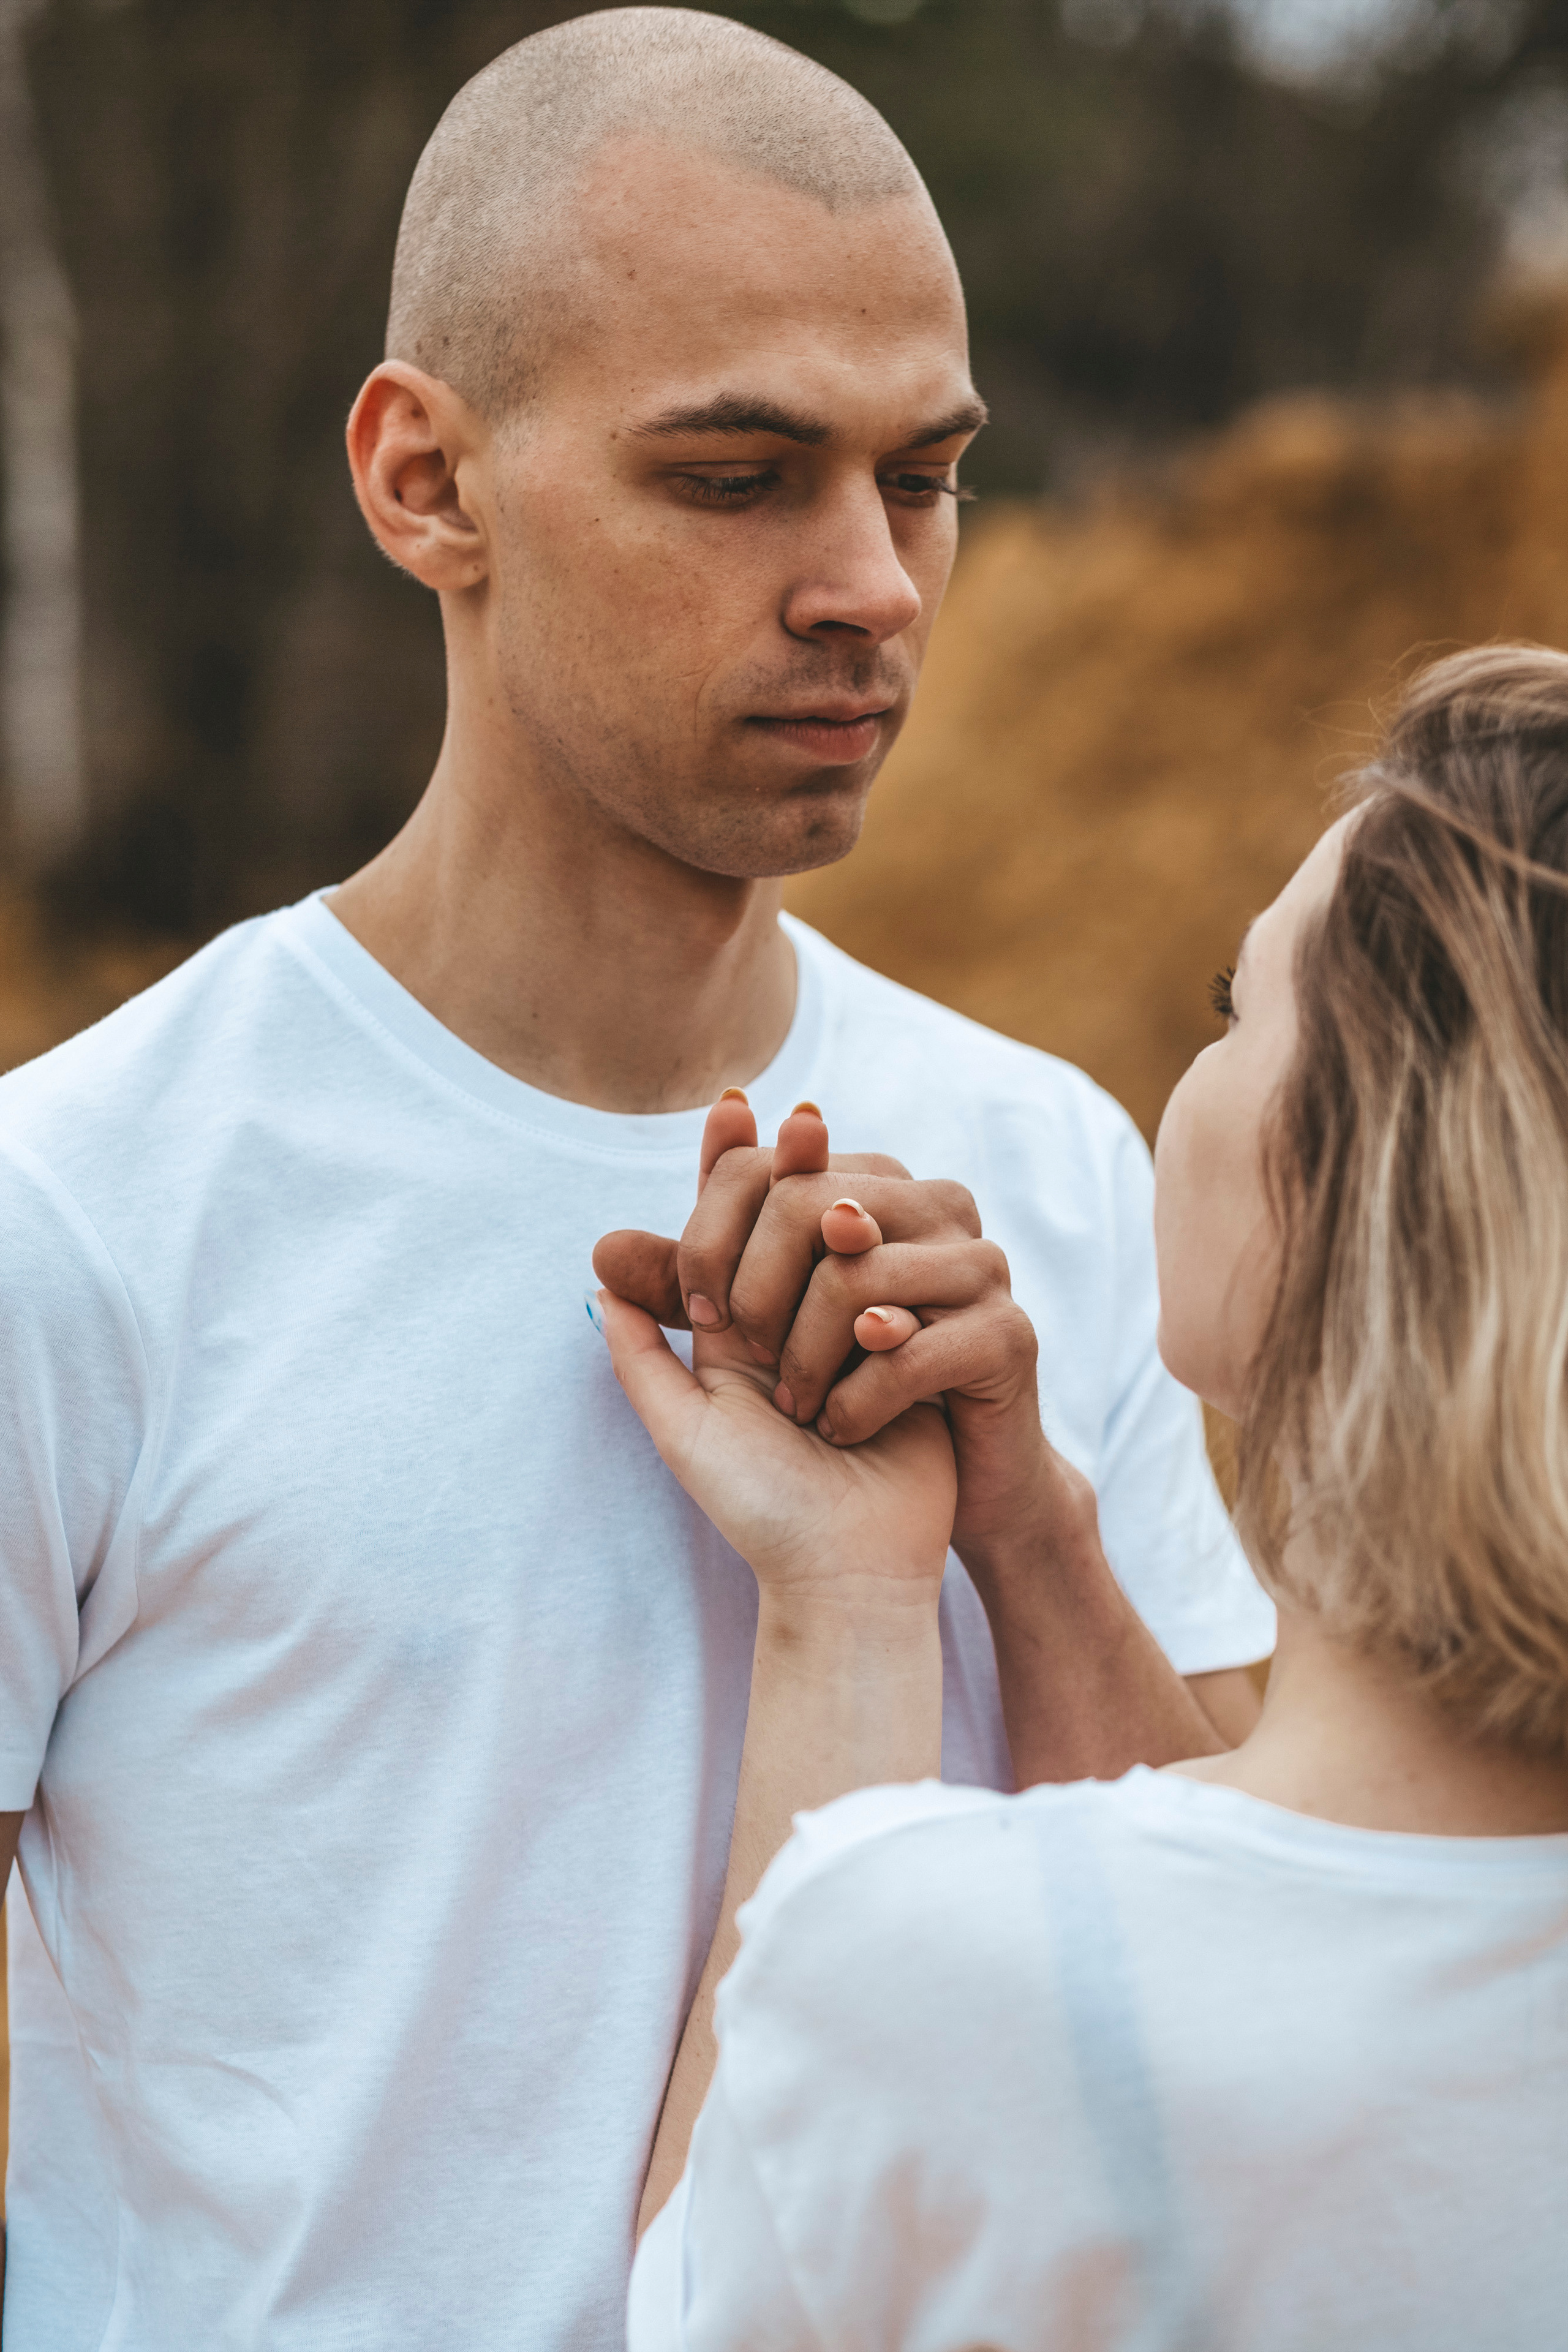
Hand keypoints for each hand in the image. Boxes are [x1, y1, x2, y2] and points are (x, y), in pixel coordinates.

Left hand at [596, 1095, 1067, 1569]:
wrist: (869, 1568)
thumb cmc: (776, 1490)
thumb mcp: (694, 1412)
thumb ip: (648, 1336)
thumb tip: (602, 1260)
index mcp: (827, 1244)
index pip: (766, 1172)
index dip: (723, 1208)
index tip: (707, 1291)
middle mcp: (898, 1242)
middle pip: (808, 1200)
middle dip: (759, 1294)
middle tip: (760, 1366)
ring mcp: (961, 1282)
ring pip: (857, 1270)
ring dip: (811, 1356)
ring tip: (808, 1411)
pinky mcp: (1000, 1341)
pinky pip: (912, 1339)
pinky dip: (863, 1396)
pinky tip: (852, 1429)